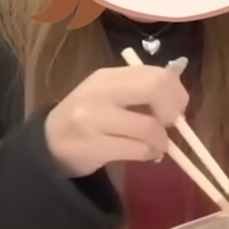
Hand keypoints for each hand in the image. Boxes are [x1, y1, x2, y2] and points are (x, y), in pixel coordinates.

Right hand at [44, 62, 188, 176]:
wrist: (49, 143)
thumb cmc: (87, 116)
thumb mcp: (109, 94)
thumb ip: (140, 89)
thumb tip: (178, 96)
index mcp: (107, 76)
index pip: (155, 74)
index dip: (176, 92)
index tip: (175, 107)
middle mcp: (99, 92)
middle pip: (155, 89)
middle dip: (172, 110)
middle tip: (170, 123)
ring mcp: (94, 119)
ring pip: (150, 127)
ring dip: (161, 141)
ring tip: (154, 145)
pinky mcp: (93, 146)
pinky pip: (139, 150)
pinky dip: (149, 154)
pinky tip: (143, 154)